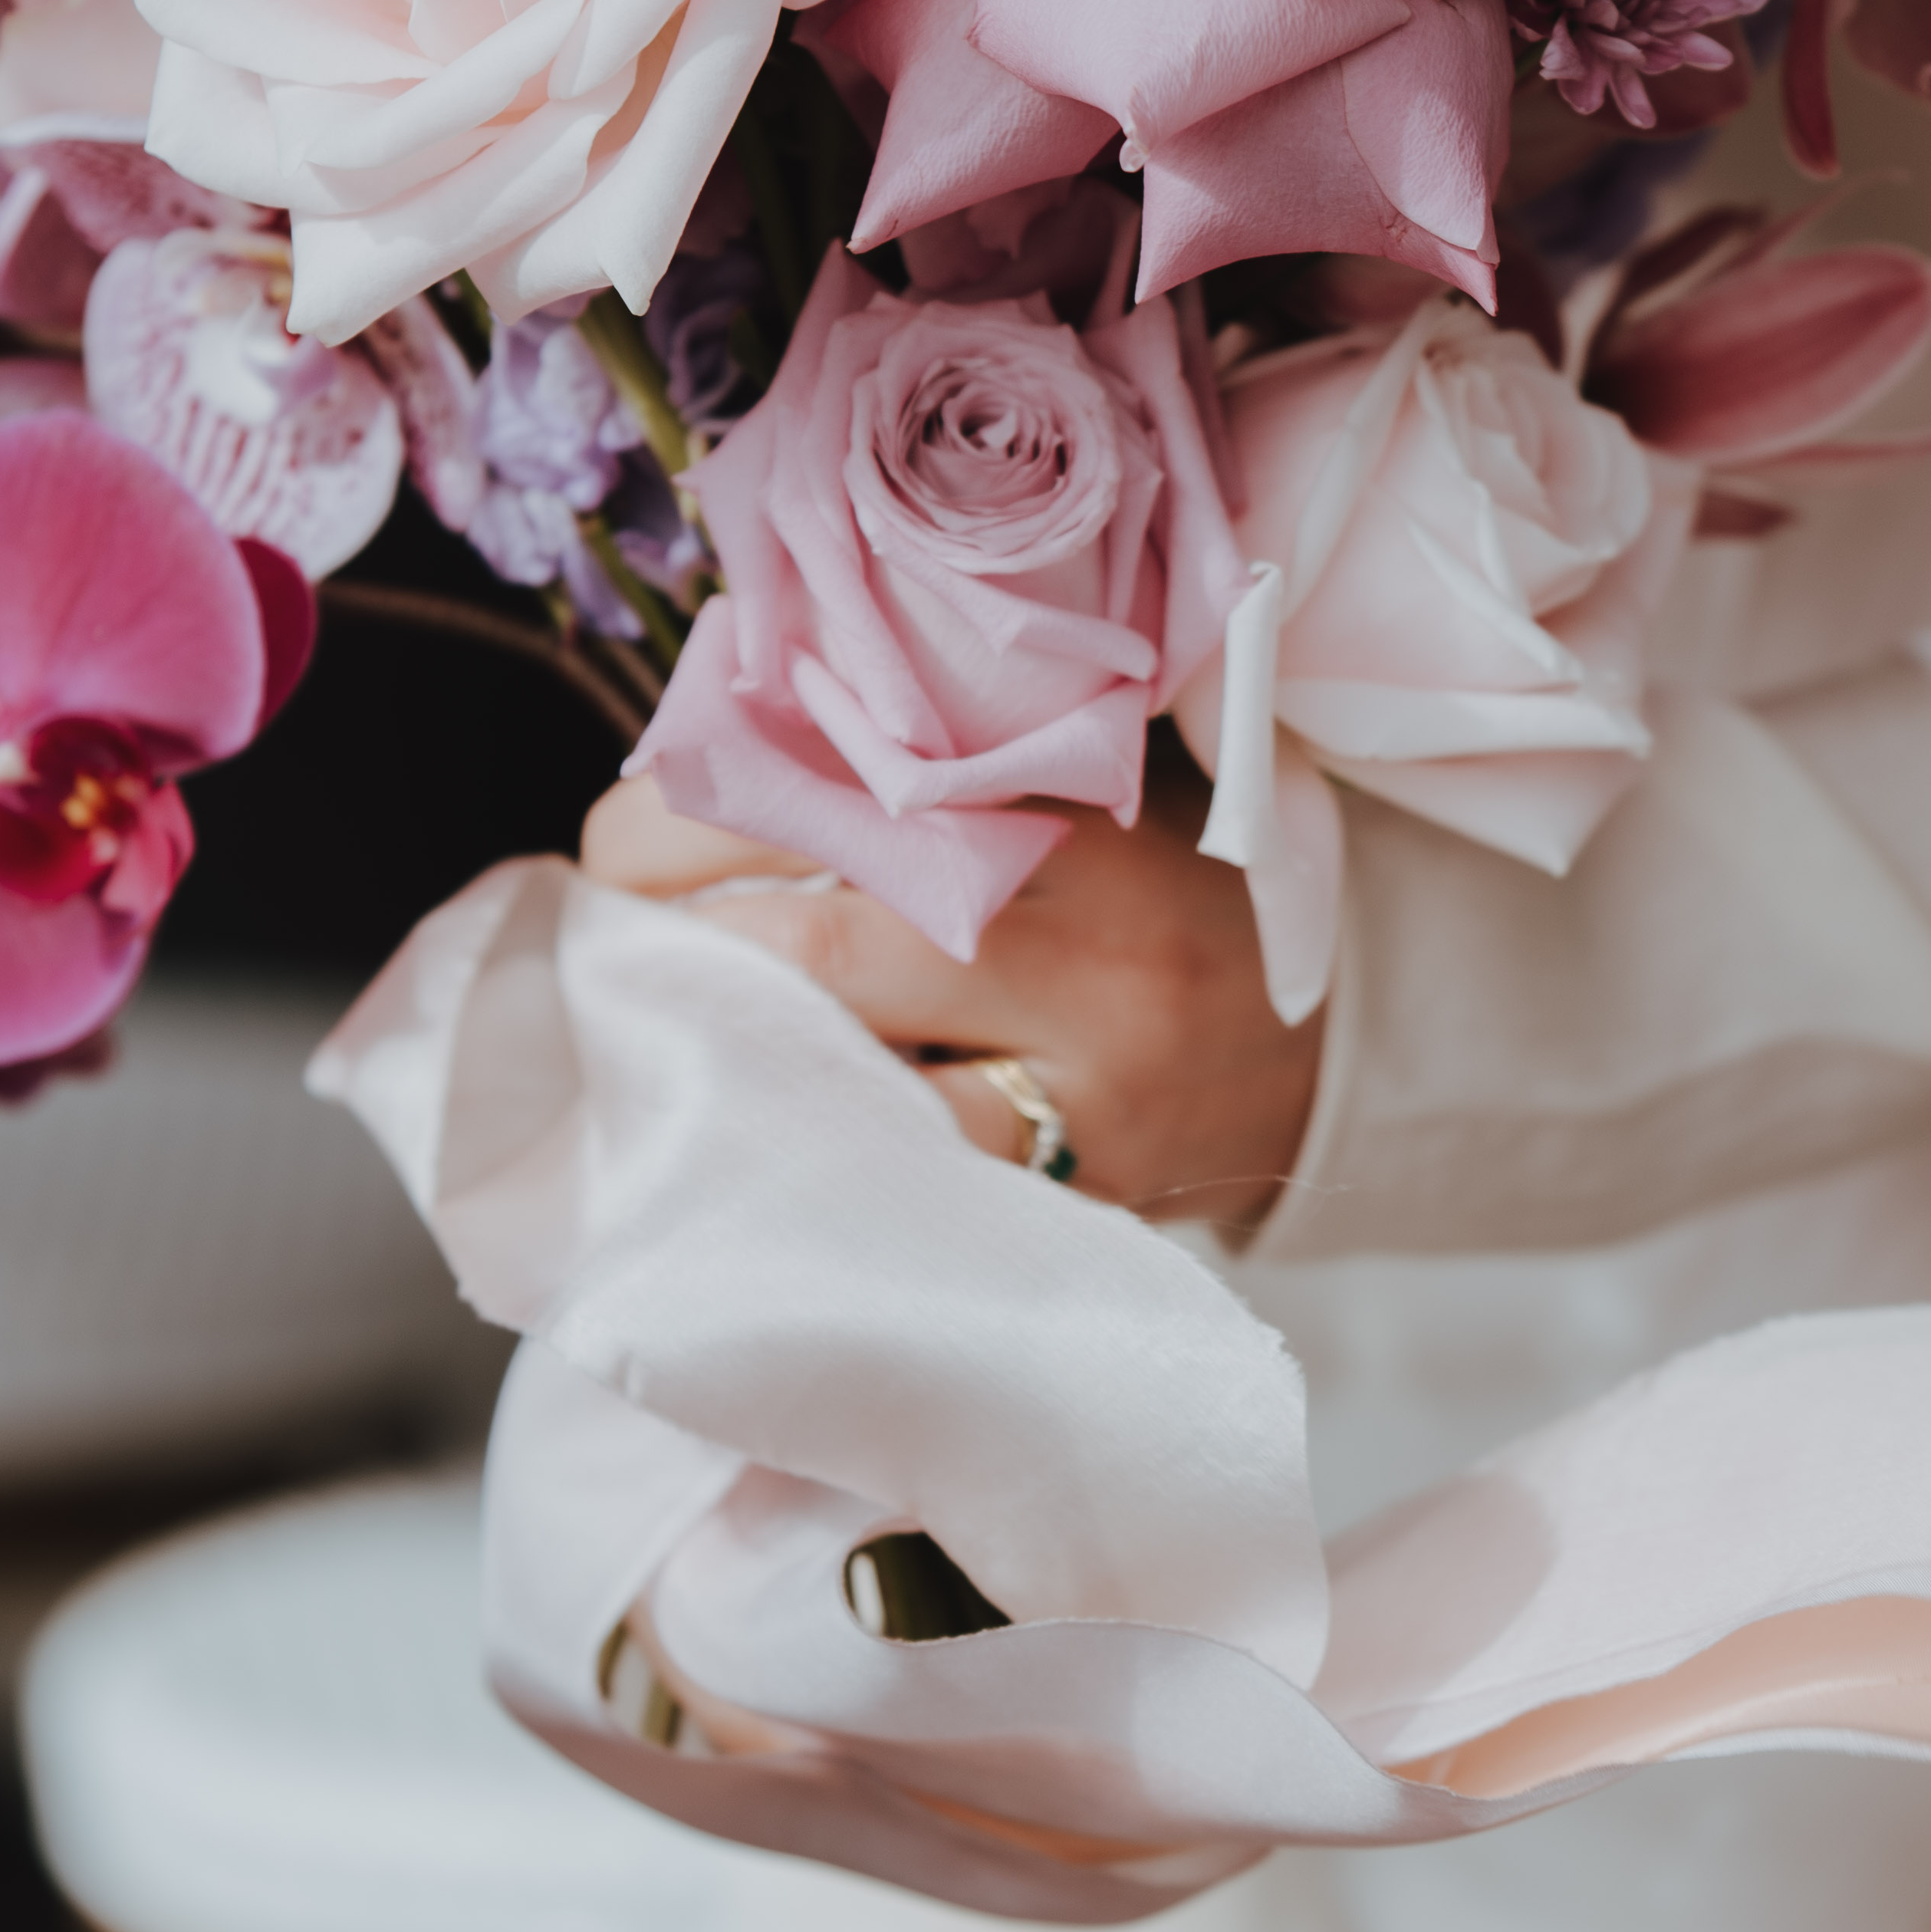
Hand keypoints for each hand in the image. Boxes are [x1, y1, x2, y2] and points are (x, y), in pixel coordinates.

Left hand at [580, 770, 1321, 1229]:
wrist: (1330, 1035)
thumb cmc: (1162, 891)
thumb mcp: (1075, 793)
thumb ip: (929, 767)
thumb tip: (715, 734)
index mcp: (1070, 821)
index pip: (840, 796)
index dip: (689, 819)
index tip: (613, 836)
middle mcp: (1079, 953)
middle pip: (819, 945)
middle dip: (674, 948)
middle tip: (600, 946)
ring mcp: (1083, 1091)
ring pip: (851, 1094)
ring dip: (724, 1071)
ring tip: (645, 1045)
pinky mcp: (1080, 1197)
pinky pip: (910, 1185)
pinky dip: (811, 1160)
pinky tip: (740, 1140)